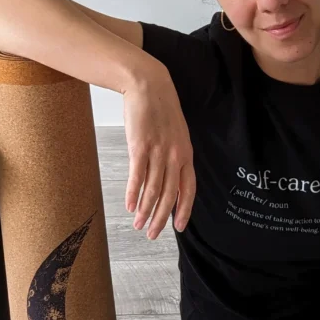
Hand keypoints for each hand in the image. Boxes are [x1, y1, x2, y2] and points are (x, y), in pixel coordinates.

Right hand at [122, 62, 195, 239]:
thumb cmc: (161, 110)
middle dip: (161, 217)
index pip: (189, 188)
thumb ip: (175, 155)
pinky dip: (133, 193)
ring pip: (153, 189)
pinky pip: (138, 176)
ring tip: (138, 224)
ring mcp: (158, 151)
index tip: (178, 227)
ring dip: (145, 210)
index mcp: (186, 154)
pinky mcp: (140, 146)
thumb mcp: (176, 134)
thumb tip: (169, 176)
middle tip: (151, 234)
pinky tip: (130, 206)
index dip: (184, 209)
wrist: (149, 85)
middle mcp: (175, 155)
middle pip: (170, 194)